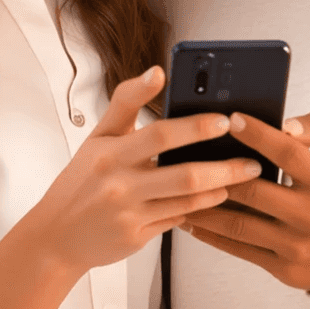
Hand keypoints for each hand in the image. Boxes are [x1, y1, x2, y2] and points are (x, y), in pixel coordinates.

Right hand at [28, 67, 263, 277]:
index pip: (159, 135)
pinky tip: (221, 199)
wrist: (56, 236)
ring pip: (187, 202)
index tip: (224, 119)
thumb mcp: (97, 136)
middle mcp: (121, 184)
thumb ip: (127, 101)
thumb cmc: (81, 180)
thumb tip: (158, 71)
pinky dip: (202, 210)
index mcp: (111, 152)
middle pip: (184, 174)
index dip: (194, 126)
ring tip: (246, 177)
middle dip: (224, 166)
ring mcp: (130, 214)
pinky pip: (178, 220)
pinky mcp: (137, 237)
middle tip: (253, 158)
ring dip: (221, 189)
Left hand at [182, 109, 309, 291]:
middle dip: (219, 172)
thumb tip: (287, 123)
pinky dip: (211, 235)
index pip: (288, 153)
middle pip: (255, 190)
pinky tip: (189, 220)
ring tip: (176, 189)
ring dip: (204, 207)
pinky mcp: (283, 268)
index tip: (232, 119)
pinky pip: (239, 250)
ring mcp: (296, 245)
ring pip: (240, 224)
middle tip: (188, 155)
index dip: (258, 135)